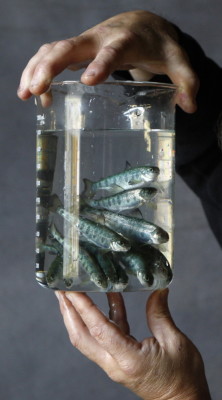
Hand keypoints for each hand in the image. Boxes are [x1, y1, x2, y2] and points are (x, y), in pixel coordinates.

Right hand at [17, 10, 198, 112]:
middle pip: (71, 45)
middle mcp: (100, 38)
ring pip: (54, 48)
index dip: (100, 63)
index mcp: (126, 41)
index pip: (112, 51)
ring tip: (26, 95)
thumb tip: (189, 106)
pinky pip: (51, 55)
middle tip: (37, 91)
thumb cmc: (158, 45)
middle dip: (51, 66)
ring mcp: (85, 43)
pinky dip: (37, 70)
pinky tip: (30, 93)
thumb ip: (187, 81)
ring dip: (36, 69)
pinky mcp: (77, 50)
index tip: (88, 81)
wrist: (141, 26)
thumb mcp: (177, 60)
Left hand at [55, 289, 210, 399]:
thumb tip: (157, 290)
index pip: (98, 329)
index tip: (71, 289)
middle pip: (81, 336)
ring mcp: (114, 363)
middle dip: (68, 312)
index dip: (83, 307)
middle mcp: (114, 363)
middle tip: (60, 289)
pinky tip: (110, 297)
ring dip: (79, 314)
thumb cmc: (183, 377)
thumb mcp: (176, 342)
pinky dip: (105, 316)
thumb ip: (160, 314)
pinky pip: (106, 336)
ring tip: (73, 292)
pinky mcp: (119, 360)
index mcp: (128, 359)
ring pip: (89, 337)